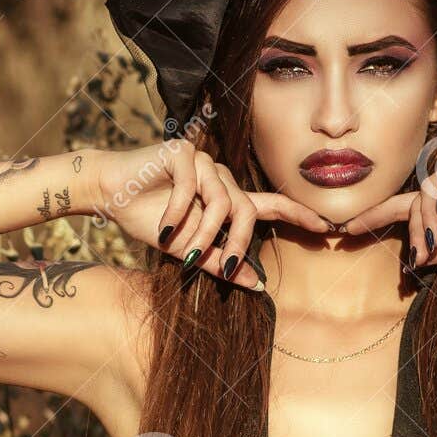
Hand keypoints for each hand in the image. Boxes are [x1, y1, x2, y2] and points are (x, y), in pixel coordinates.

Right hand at [92, 138, 331, 287]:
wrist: (109, 193)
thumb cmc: (148, 219)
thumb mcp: (187, 249)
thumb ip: (221, 263)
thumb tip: (257, 285)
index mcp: (227, 197)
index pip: (270, 204)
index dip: (299, 214)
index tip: (327, 227)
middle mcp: (221, 176)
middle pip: (248, 211)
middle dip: (239, 245)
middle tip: (226, 271)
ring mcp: (205, 161)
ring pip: (222, 202)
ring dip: (204, 234)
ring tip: (183, 252)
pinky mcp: (183, 152)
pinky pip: (192, 189)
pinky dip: (179, 215)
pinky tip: (164, 228)